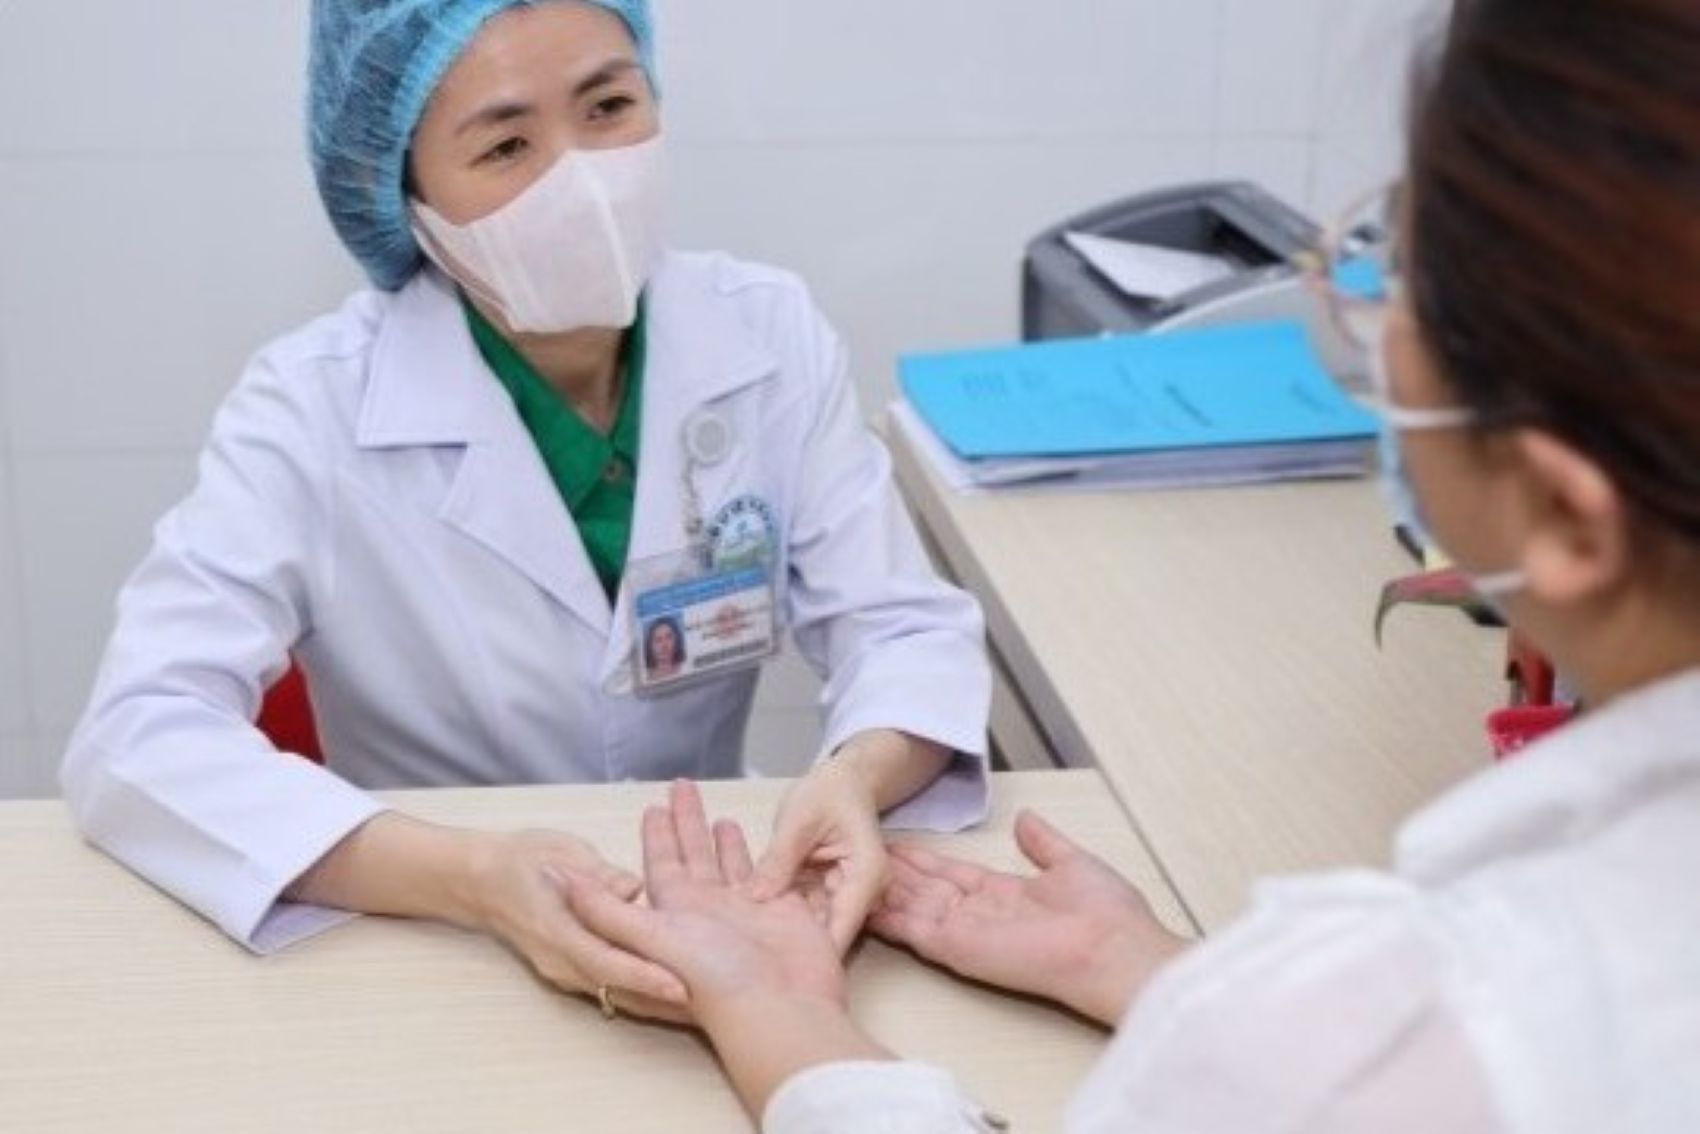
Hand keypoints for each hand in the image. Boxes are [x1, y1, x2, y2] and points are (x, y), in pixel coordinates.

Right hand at [465, 829, 688, 1021]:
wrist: (480, 883)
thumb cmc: (521, 859)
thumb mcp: (560, 852)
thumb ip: (599, 873)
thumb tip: (634, 887)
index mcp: (558, 931)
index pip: (607, 961)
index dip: (645, 975)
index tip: (680, 986)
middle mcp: (561, 961)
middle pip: (618, 988)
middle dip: (660, 999)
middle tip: (706, 1006)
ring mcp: (565, 971)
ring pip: (616, 993)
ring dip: (654, 1001)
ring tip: (701, 1009)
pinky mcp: (571, 971)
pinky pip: (610, 987)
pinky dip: (640, 991)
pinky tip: (671, 995)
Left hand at [565, 782, 882, 1114]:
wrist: (781, 1010)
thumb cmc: (716, 982)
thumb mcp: (652, 937)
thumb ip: (605, 909)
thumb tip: (556, 881)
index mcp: (675, 913)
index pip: (660, 863)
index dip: (655, 835)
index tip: (651, 807)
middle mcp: (707, 911)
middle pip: (692, 856)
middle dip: (686, 822)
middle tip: (683, 786)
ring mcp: (743, 912)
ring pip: (726, 864)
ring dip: (718, 840)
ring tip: (716, 814)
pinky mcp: (779, 911)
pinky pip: (761, 874)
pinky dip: (754, 856)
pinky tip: (752, 843)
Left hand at [751, 729, 951, 950]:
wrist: (843, 781)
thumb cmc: (827, 792)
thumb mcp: (797, 820)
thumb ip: (779, 858)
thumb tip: (752, 898)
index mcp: (866, 876)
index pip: (842, 926)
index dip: (810, 952)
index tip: (775, 972)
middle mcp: (863, 894)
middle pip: (828, 930)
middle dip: (792, 945)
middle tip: (748, 959)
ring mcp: (846, 897)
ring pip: (813, 924)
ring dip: (784, 930)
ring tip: (743, 943)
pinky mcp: (828, 895)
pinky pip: (805, 910)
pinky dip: (782, 912)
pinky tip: (750, 922)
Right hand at [870, 810, 1189, 1025]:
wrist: (1114, 949)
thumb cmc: (1106, 914)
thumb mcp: (1072, 862)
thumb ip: (1043, 842)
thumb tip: (1027, 818)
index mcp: (1004, 894)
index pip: (950, 873)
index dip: (921, 859)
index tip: (893, 843)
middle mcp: (979, 914)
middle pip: (923, 889)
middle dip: (890, 872)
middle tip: (851, 853)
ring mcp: (966, 933)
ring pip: (911, 907)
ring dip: (879, 891)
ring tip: (842, 872)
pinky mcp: (958, 950)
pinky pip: (913, 930)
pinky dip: (885, 917)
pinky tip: (858, 901)